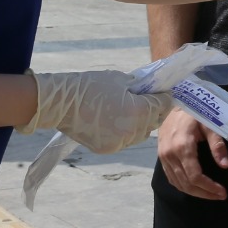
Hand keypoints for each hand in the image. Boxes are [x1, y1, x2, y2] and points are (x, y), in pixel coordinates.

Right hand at [17, 69, 172, 153]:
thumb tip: (151, 90)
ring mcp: (120, 142)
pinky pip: (127, 140)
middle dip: (156, 110)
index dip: (165, 97)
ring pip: (142, 134)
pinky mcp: (108, 148)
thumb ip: (140, 87)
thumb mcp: (121, 79)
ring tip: (135, 111)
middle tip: (152, 100)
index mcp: (137, 110)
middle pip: (155, 121)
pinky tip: (120, 120)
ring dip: (143, 123)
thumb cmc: (91, 86)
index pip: (162, 105)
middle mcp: (132, 130)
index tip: (164, 92)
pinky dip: (128, 131)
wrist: (62, 103)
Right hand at [156, 107, 227, 199]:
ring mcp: (163, 157)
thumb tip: (225, 165)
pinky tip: (196, 187)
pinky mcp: (161, 158)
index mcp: (182, 146)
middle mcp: (169, 154)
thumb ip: (217, 145)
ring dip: (195, 192)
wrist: (175, 104)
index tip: (222, 192)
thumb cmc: (195, 113)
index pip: (195, 176)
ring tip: (211, 194)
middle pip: (186, 183)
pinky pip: (172, 178)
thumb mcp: (210, 124)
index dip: (209, 187)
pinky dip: (184, 186)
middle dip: (204, 193)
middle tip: (220, 196)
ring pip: (178, 183)